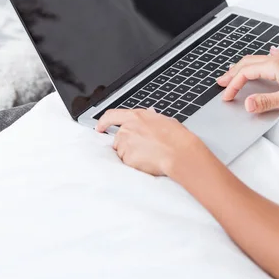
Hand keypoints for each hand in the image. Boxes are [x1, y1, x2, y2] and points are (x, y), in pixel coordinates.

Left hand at [96, 108, 211, 175]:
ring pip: (122, 152)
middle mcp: (128, 129)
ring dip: (131, 155)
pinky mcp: (127, 158)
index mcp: (137, 116)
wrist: (180, 154)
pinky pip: (126, 163)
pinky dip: (134, 164)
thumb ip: (152, 118)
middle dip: (127, 145)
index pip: (112, 116)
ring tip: (149, 156)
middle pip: (118, 138)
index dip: (103, 122)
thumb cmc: (178, 139)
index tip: (99, 127)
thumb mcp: (165, 121)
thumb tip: (150, 114)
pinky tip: (148, 162)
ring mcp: (126, 144)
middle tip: (143, 150)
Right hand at [217, 47, 278, 112]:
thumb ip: (267, 102)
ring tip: (236, 71)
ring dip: (245, 66)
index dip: (233, 86)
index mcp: (274, 66)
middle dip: (233, 73)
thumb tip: (247, 104)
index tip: (227, 97)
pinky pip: (275, 56)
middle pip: (248, 63)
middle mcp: (278, 59)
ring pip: (260, 59)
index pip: (245, 73)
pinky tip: (271, 53)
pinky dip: (265, 58)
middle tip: (221, 82)